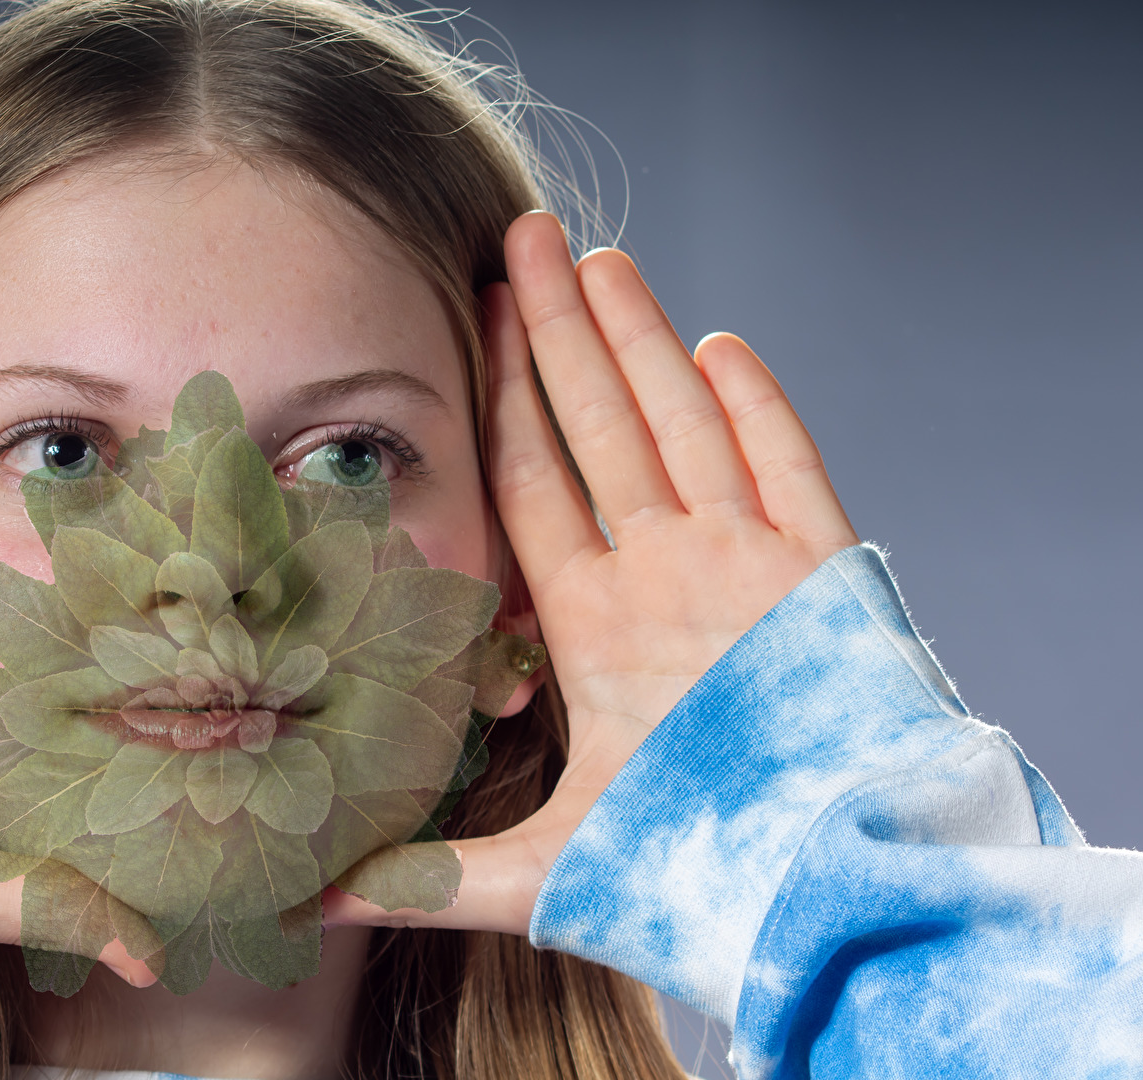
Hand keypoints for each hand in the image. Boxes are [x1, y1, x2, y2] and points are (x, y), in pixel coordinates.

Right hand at [326, 211, 858, 935]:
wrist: (840, 893)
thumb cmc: (692, 879)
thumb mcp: (544, 876)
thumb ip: (424, 875)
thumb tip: (302, 901)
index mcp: (591, 627)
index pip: (531, 482)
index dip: (500, 396)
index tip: (479, 319)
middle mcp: (668, 571)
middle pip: (600, 423)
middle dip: (558, 326)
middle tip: (528, 237)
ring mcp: (753, 562)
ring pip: (685, 421)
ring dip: (643, 337)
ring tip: (606, 261)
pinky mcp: (829, 572)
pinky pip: (788, 460)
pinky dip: (759, 401)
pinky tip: (726, 344)